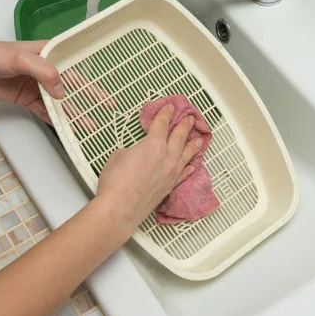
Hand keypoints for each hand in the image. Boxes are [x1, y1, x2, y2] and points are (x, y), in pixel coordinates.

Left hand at [0, 40, 114, 128]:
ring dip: (75, 112)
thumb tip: (62, 92)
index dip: (93, 75)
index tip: (108, 85)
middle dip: (91, 97)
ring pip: (61, 101)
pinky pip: (46, 111)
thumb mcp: (20, 58)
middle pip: (73, 85)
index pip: (75, 64)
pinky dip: (57, 120)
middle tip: (108, 108)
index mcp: (48, 53)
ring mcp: (37, 85)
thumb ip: (43, 72)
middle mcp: (45, 69)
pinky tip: (68, 128)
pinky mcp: (27, 99)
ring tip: (91, 125)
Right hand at [96, 104, 202, 228]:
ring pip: (186, 155)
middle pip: (179, 137)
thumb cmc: (116, 180)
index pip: (162, 124)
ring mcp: (171, 173)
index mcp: (154, 144)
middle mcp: (167, 157)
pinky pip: (184, 174)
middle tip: (191, 118)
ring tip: (198, 140)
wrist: (121, 208)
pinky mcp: (169, 187)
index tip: (171, 107)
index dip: (166, 114)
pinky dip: (189, 168)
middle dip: (185, 126)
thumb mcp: (118, 155)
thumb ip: (132, 150)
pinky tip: (193, 166)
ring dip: (192, 146)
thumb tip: (135, 154)